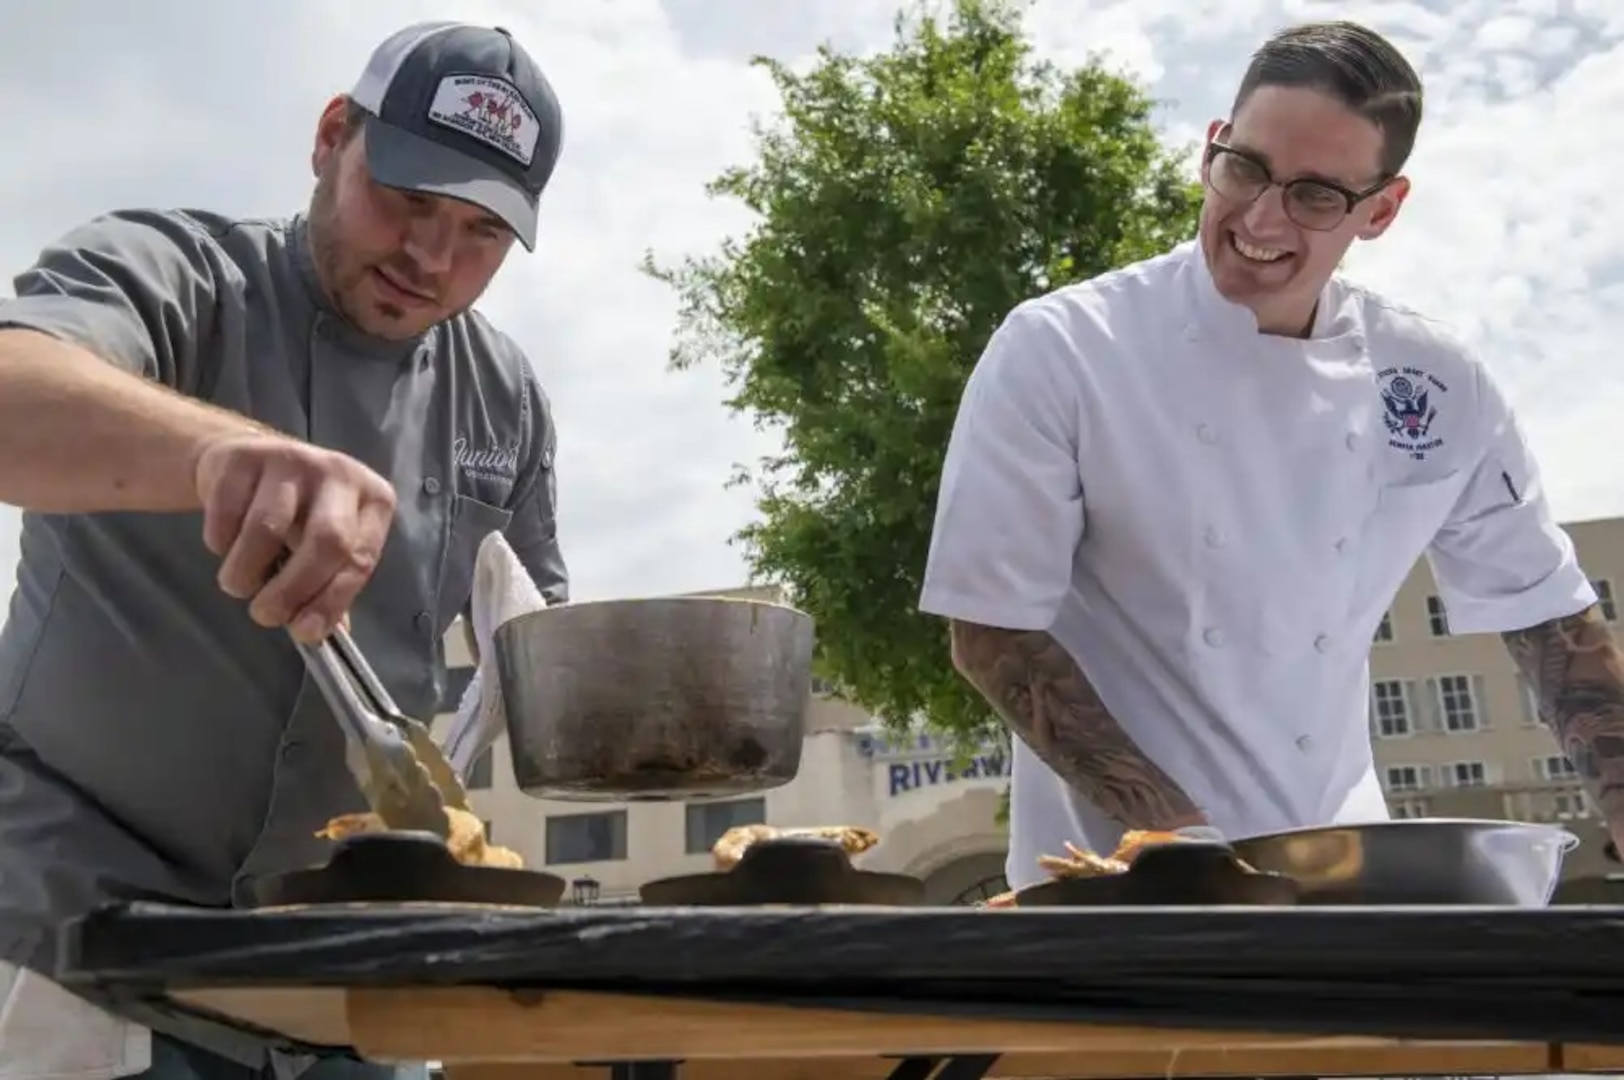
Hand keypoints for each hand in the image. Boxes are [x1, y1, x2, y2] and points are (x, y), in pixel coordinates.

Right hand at [193, 433, 396, 641]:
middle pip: (326, 540)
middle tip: (265, 615)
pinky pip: (226, 513)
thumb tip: (323, 634)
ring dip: (246, 571)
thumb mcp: (326, 545)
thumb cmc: (298, 514)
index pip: (360, 558)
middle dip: (293, 588)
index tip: (304, 633)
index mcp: (373, 502)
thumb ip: (330, 586)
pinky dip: (221, 543)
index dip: (332, 600)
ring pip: (267, 528)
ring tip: (239, 584)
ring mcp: (293, 459)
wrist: (247, 459)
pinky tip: (225, 545)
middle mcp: (341, 474)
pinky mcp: (245, 456)